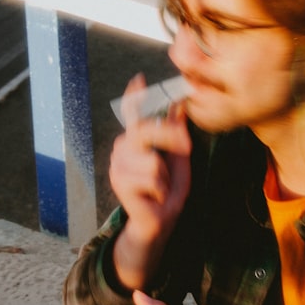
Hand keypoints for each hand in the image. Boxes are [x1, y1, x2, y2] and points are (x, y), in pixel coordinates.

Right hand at [109, 74, 191, 288]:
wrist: (158, 224)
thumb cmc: (168, 190)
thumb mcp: (179, 158)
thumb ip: (177, 132)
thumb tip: (181, 103)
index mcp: (137, 140)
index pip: (132, 113)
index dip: (135, 96)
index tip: (140, 79)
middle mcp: (123, 148)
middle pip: (145, 129)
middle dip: (170, 136)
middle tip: (187, 146)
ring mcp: (118, 166)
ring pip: (152, 160)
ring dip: (165, 177)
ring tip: (160, 187)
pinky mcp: (120, 184)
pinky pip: (151, 178)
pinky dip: (161, 190)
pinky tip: (154, 197)